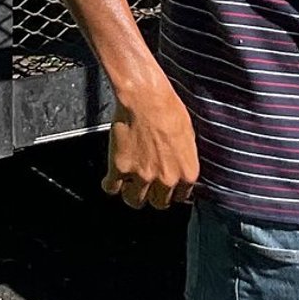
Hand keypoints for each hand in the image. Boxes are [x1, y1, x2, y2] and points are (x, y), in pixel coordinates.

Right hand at [103, 80, 199, 208]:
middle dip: (153, 195)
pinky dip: (110, 185)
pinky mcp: (120, 168)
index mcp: (187, 172)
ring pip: (134, 201)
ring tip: (129, 186)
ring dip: (132, 194)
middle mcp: (166, 179)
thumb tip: (181, 169)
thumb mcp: (189, 137)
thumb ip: (185, 161)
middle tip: (148, 186)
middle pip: (158, 203)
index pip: (180, 197)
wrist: (145, 96)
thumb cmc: (168, 108)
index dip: (171, 192)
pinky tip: (110, 180)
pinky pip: (112, 188)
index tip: (166, 188)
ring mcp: (142, 176)